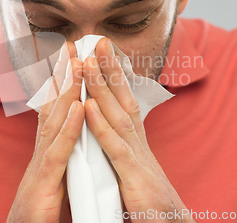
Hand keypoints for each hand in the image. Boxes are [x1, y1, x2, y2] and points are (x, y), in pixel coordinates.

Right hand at [7, 42, 83, 222]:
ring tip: (78, 63)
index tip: (73, 57)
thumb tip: (70, 138)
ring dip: (67, 90)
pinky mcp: (44, 183)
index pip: (55, 109)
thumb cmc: (37, 211)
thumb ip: (60, 155)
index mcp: (48, 149)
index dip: (63, 83)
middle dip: (63, 74)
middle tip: (73, 44)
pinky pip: (59, 151)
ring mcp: (41, 164)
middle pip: (52, 106)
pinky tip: (79, 106)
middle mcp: (42, 150)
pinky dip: (70, 127)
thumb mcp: (52, 176)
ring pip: (55, 120)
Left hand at [83, 38, 194, 222]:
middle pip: (123, 98)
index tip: (101, 52)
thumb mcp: (134, 165)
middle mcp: (138, 141)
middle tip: (97, 40)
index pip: (124, 100)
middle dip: (110, 68)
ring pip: (118, 115)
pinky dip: (101, 126)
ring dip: (102, 87)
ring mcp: (137, 157)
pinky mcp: (133, 176)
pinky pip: (115, 147)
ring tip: (87, 61)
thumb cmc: (149, 197)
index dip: (114, 76)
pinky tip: (88, 105)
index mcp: (135, 140)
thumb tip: (112, 125)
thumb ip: (122, 144)